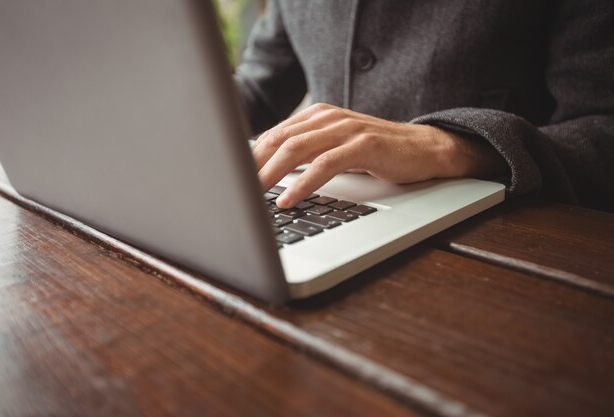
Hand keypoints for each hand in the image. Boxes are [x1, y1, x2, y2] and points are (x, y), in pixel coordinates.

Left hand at [253, 103, 506, 207]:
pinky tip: (287, 199)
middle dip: (252, 166)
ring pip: (296, 149)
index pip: (273, 135)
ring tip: (251, 195)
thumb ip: (305, 153)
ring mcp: (346, 129)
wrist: (424, 148)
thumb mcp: (335, 149)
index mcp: (317, 116)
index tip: (231, 179)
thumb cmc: (376, 152)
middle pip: (278, 140)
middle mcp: (328, 117)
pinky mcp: (363, 145)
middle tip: (232, 189)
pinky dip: (302, 183)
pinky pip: (325, 165)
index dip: (249, 157)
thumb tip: (266, 173)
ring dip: (269, 174)